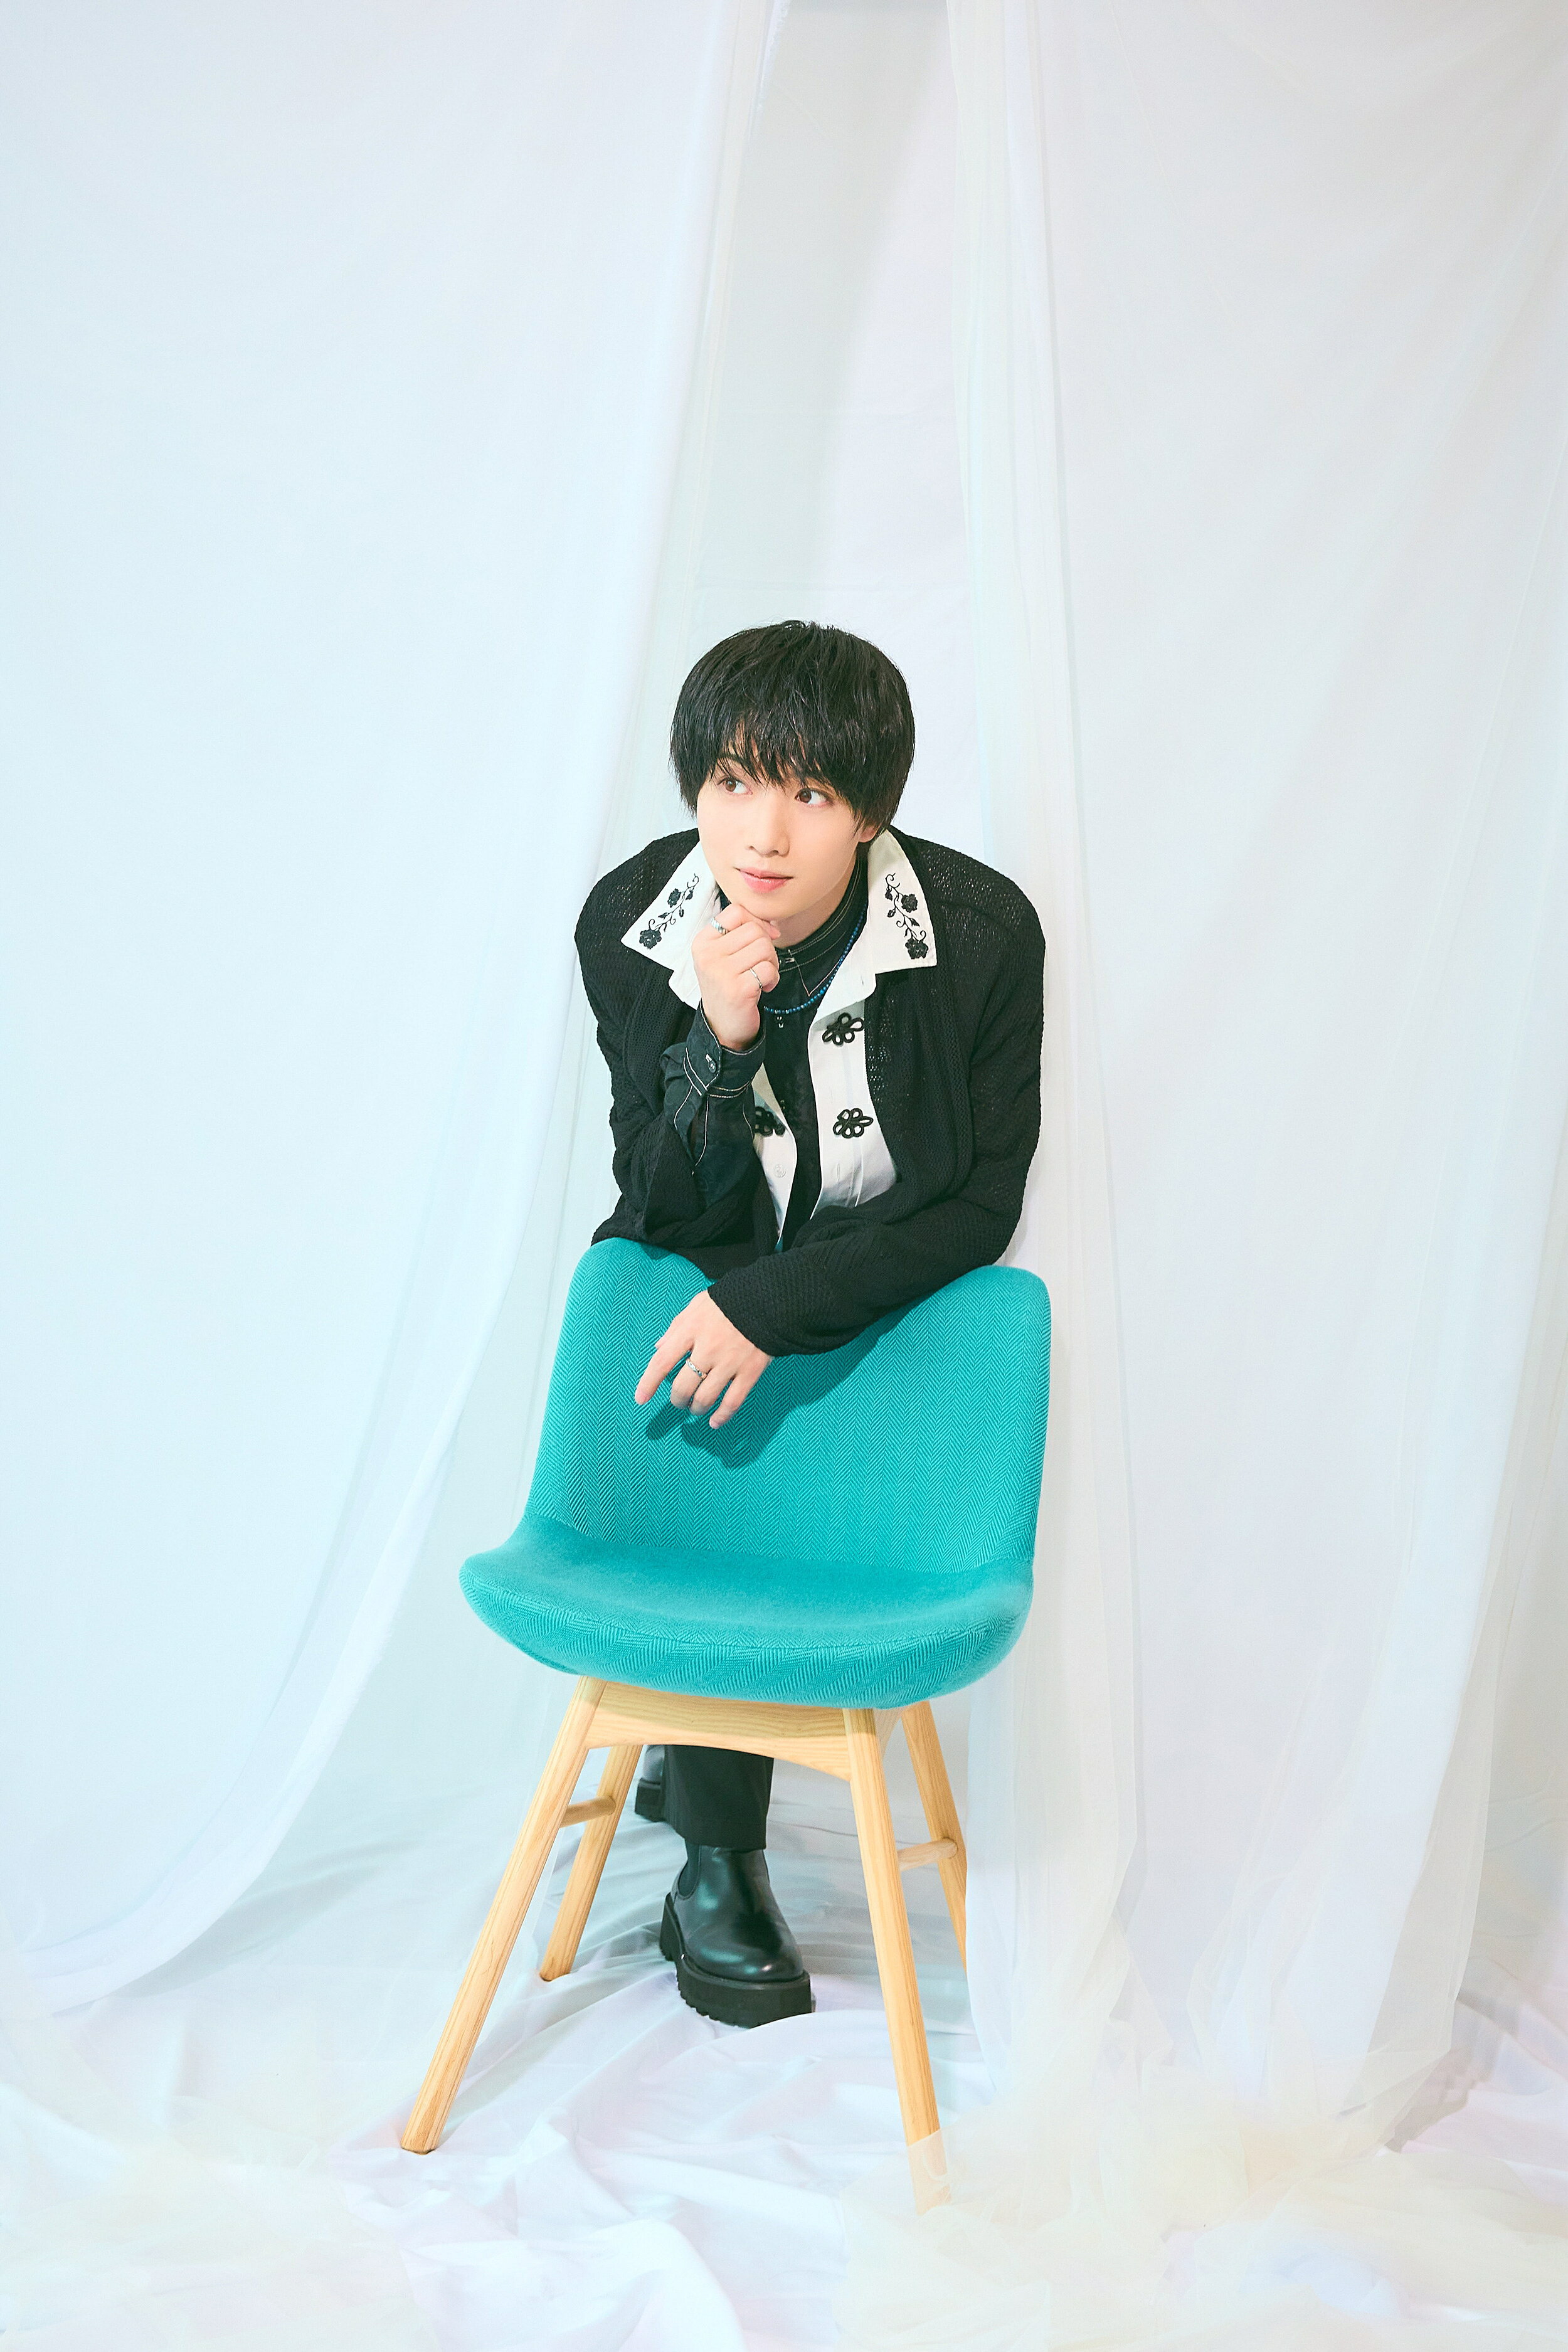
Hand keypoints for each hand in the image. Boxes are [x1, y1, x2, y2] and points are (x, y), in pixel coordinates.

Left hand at [635, 1291, 772, 1427]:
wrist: (769, 1298)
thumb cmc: (728, 1301)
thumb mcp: (697, 1305)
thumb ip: (676, 1327)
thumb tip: (658, 1348)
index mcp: (691, 1330)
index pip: (662, 1361)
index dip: (648, 1383)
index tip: (640, 1399)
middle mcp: (708, 1348)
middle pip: (683, 1386)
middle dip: (676, 1399)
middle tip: (678, 1400)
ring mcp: (730, 1362)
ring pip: (705, 1398)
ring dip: (695, 1408)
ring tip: (695, 1408)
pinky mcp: (750, 1372)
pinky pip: (732, 1402)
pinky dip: (721, 1416)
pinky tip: (714, 1422)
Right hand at [691, 903, 780, 1049]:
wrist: (722, 1027)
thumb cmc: (726, 988)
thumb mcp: (722, 956)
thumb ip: (739, 934)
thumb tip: (771, 926)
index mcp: (703, 942)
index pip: (736, 912)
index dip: (756, 921)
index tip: (762, 937)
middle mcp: (708, 955)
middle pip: (754, 930)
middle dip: (766, 946)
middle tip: (759, 964)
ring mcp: (722, 972)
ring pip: (765, 947)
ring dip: (771, 963)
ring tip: (761, 976)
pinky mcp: (739, 989)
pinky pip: (769, 969)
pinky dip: (773, 978)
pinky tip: (763, 988)